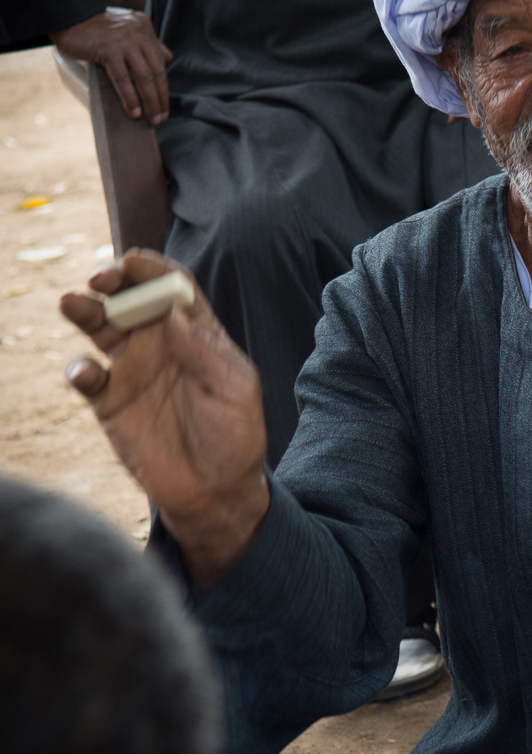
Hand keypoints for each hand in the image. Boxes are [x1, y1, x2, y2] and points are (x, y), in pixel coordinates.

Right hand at [51, 8, 172, 123]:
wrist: (69, 16)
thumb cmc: (96, 28)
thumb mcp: (127, 28)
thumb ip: (146, 42)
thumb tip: (167, 59)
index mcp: (144, 27)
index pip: (161, 62)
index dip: (164, 86)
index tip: (164, 106)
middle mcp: (138, 32)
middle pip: (157, 71)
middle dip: (161, 98)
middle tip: (161, 118)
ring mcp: (124, 41)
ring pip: (144, 77)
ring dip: (150, 102)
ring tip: (152, 119)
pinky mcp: (109, 49)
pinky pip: (123, 79)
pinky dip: (130, 98)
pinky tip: (134, 111)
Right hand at [60, 251, 268, 584]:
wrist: (216, 492)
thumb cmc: (235, 436)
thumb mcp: (234, 389)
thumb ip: (204, 351)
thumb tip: (170, 313)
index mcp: (197, 332)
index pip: (171, 286)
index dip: (151, 268)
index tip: (132, 261)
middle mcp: (160, 342)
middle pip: (129, 297)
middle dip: (112, 279)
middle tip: (100, 277)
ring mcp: (132, 369)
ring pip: (100, 327)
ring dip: (84, 311)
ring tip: (73, 304)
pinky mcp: (109, 401)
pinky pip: (86, 375)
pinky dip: (79, 368)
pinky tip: (88, 373)